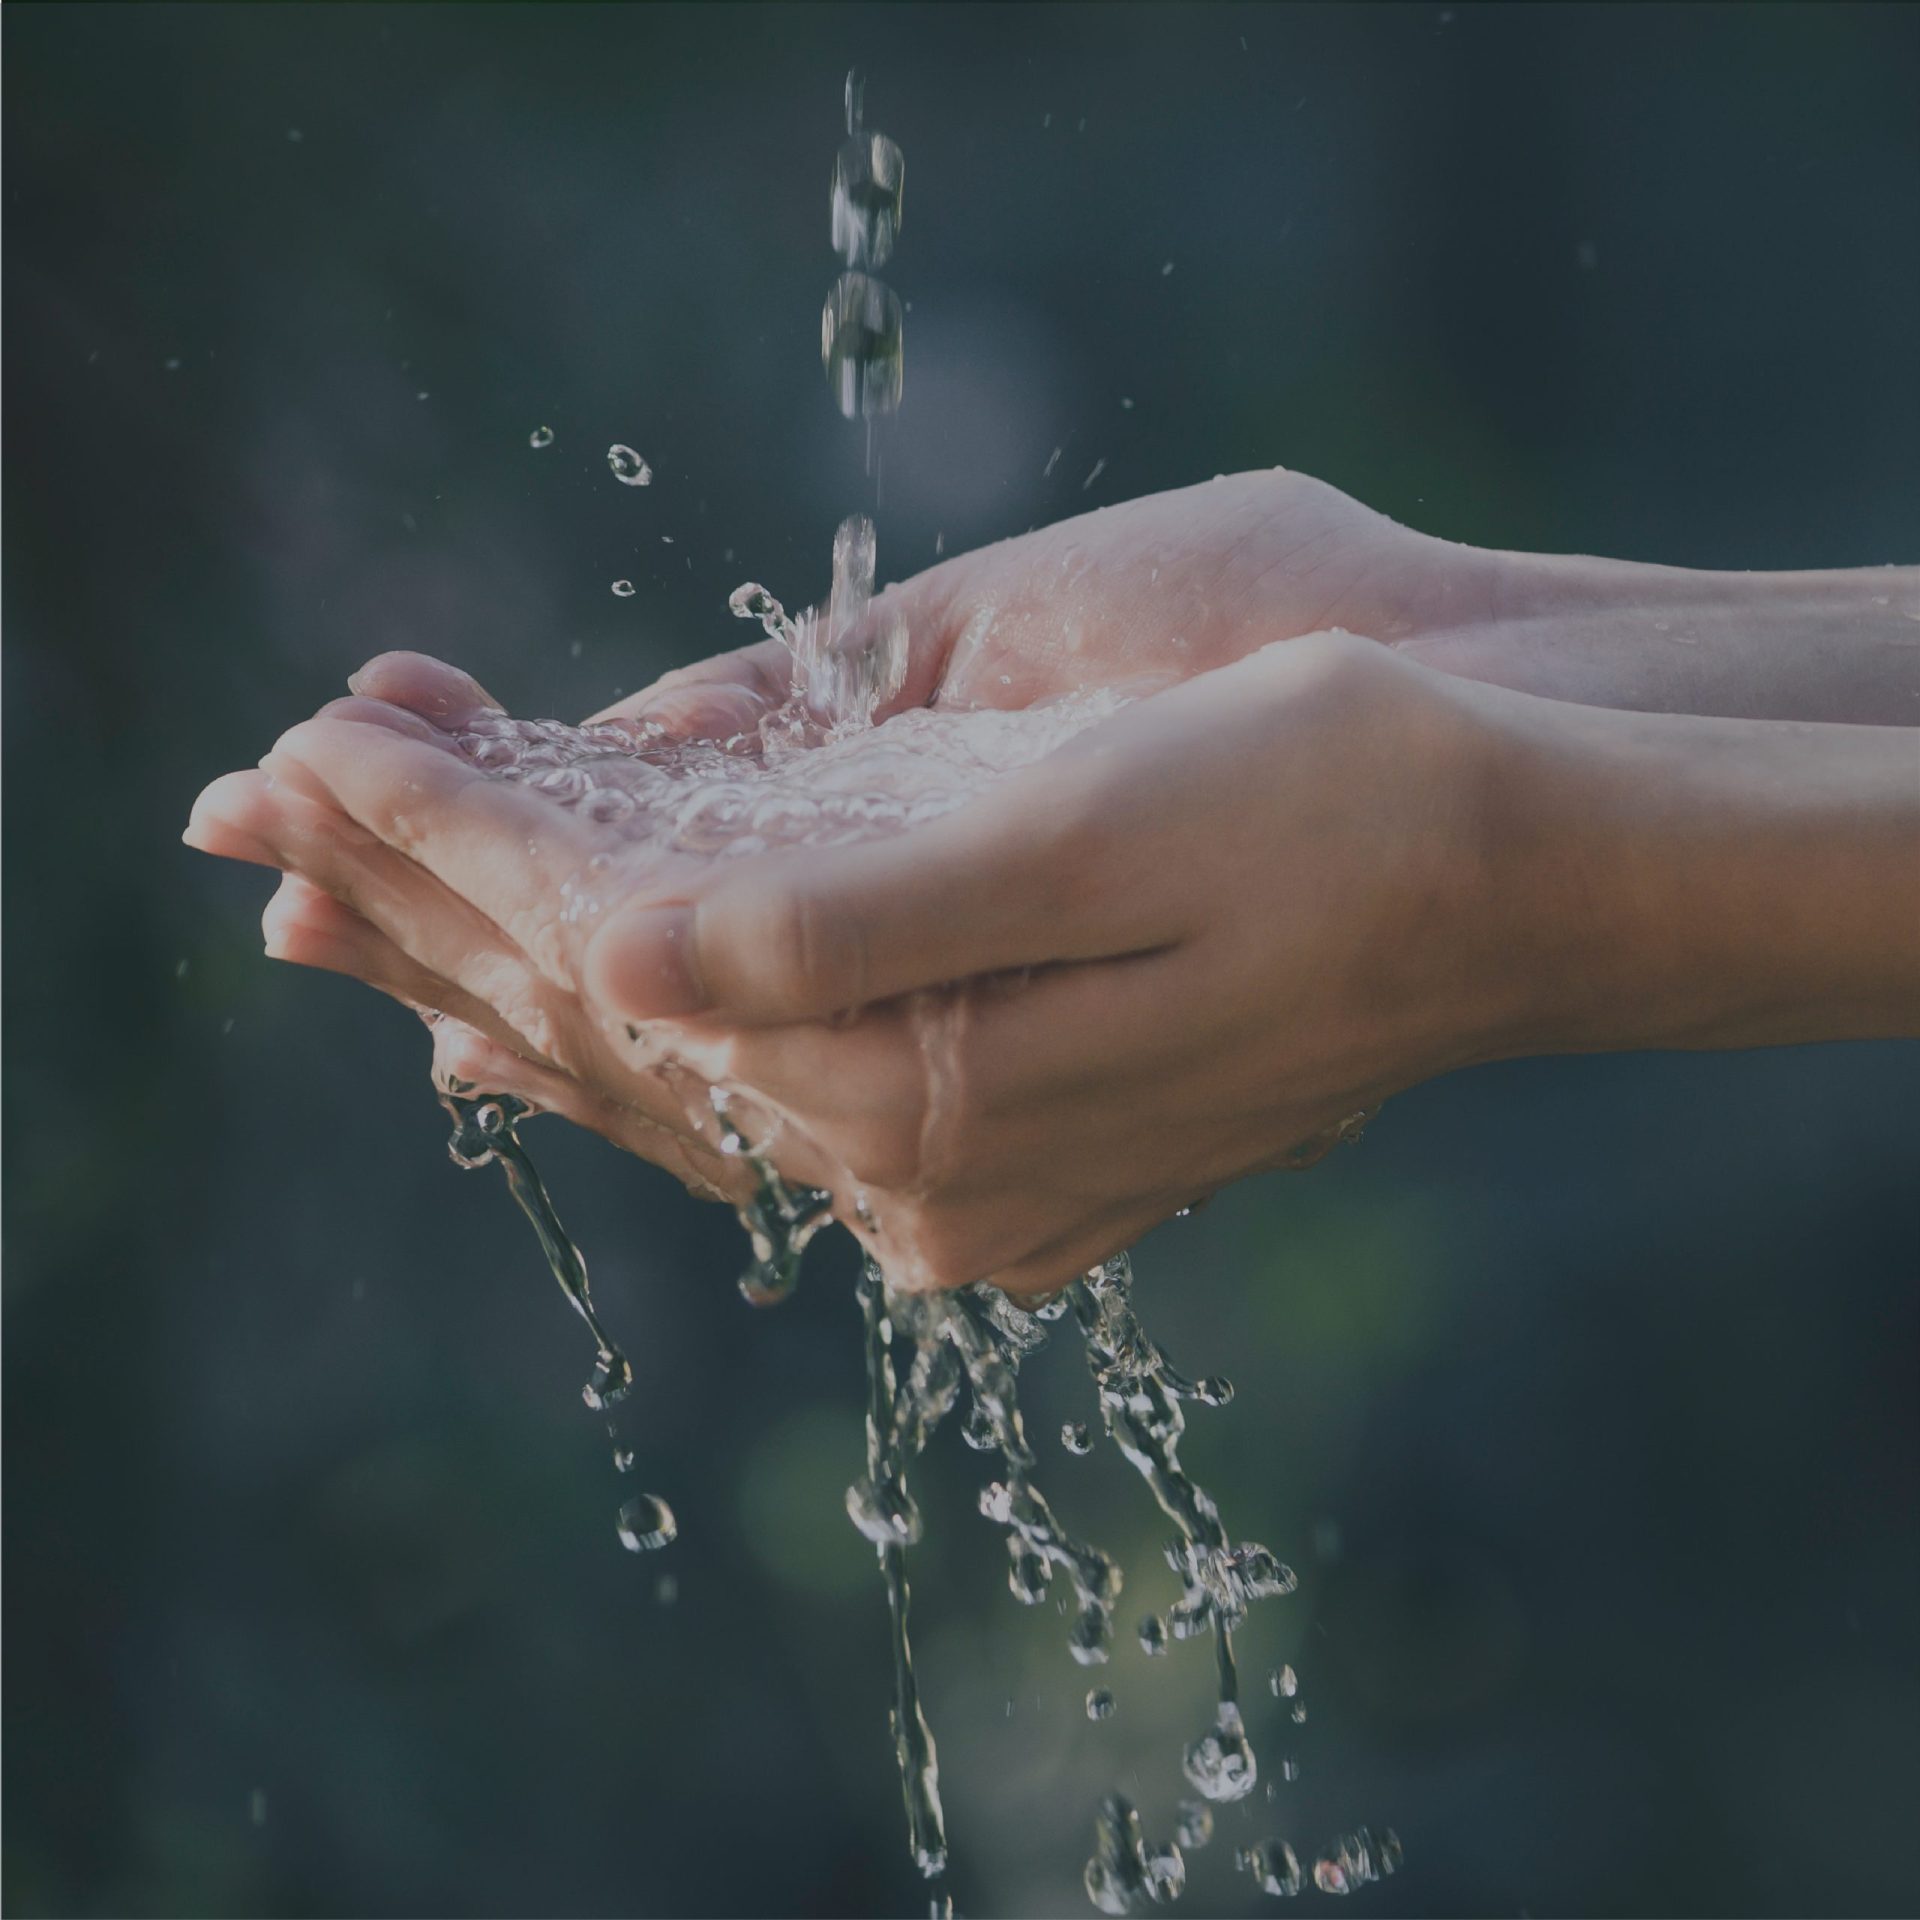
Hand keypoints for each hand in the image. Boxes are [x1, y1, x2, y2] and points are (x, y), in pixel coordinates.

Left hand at [185, 469, 1493, 1192]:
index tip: (313, 750)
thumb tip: (630, 953)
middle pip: (624, 1037)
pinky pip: (771, 1091)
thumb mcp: (1102, 829)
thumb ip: (853, 919)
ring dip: (520, 970)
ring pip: (682, 1072)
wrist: (1531, 877)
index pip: (631, 961)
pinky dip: (646, 1024)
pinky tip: (559, 1005)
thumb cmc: (1349, 803)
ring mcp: (973, 1176)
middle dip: (443, 914)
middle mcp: (933, 1174)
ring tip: (361, 903)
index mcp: (940, 1094)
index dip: (464, 845)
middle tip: (268, 817)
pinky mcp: (1016, 1145)